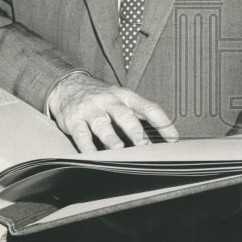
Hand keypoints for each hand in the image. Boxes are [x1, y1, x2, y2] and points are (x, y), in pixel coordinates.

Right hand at [47, 71, 177, 151]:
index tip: (173, 138)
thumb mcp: (121, 101)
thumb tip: (159, 139)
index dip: (162, 122)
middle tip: (144, 145)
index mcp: (126, 96)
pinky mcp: (74, 120)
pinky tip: (92, 156)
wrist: (68, 85)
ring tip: (119, 149)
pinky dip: (86, 147)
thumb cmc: (101, 97)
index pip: (148, 107)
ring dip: (111, 137)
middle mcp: (109, 101)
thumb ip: (138, 118)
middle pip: (124, 115)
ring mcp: (91, 109)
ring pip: (102, 124)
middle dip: (135, 131)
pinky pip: (81, 135)